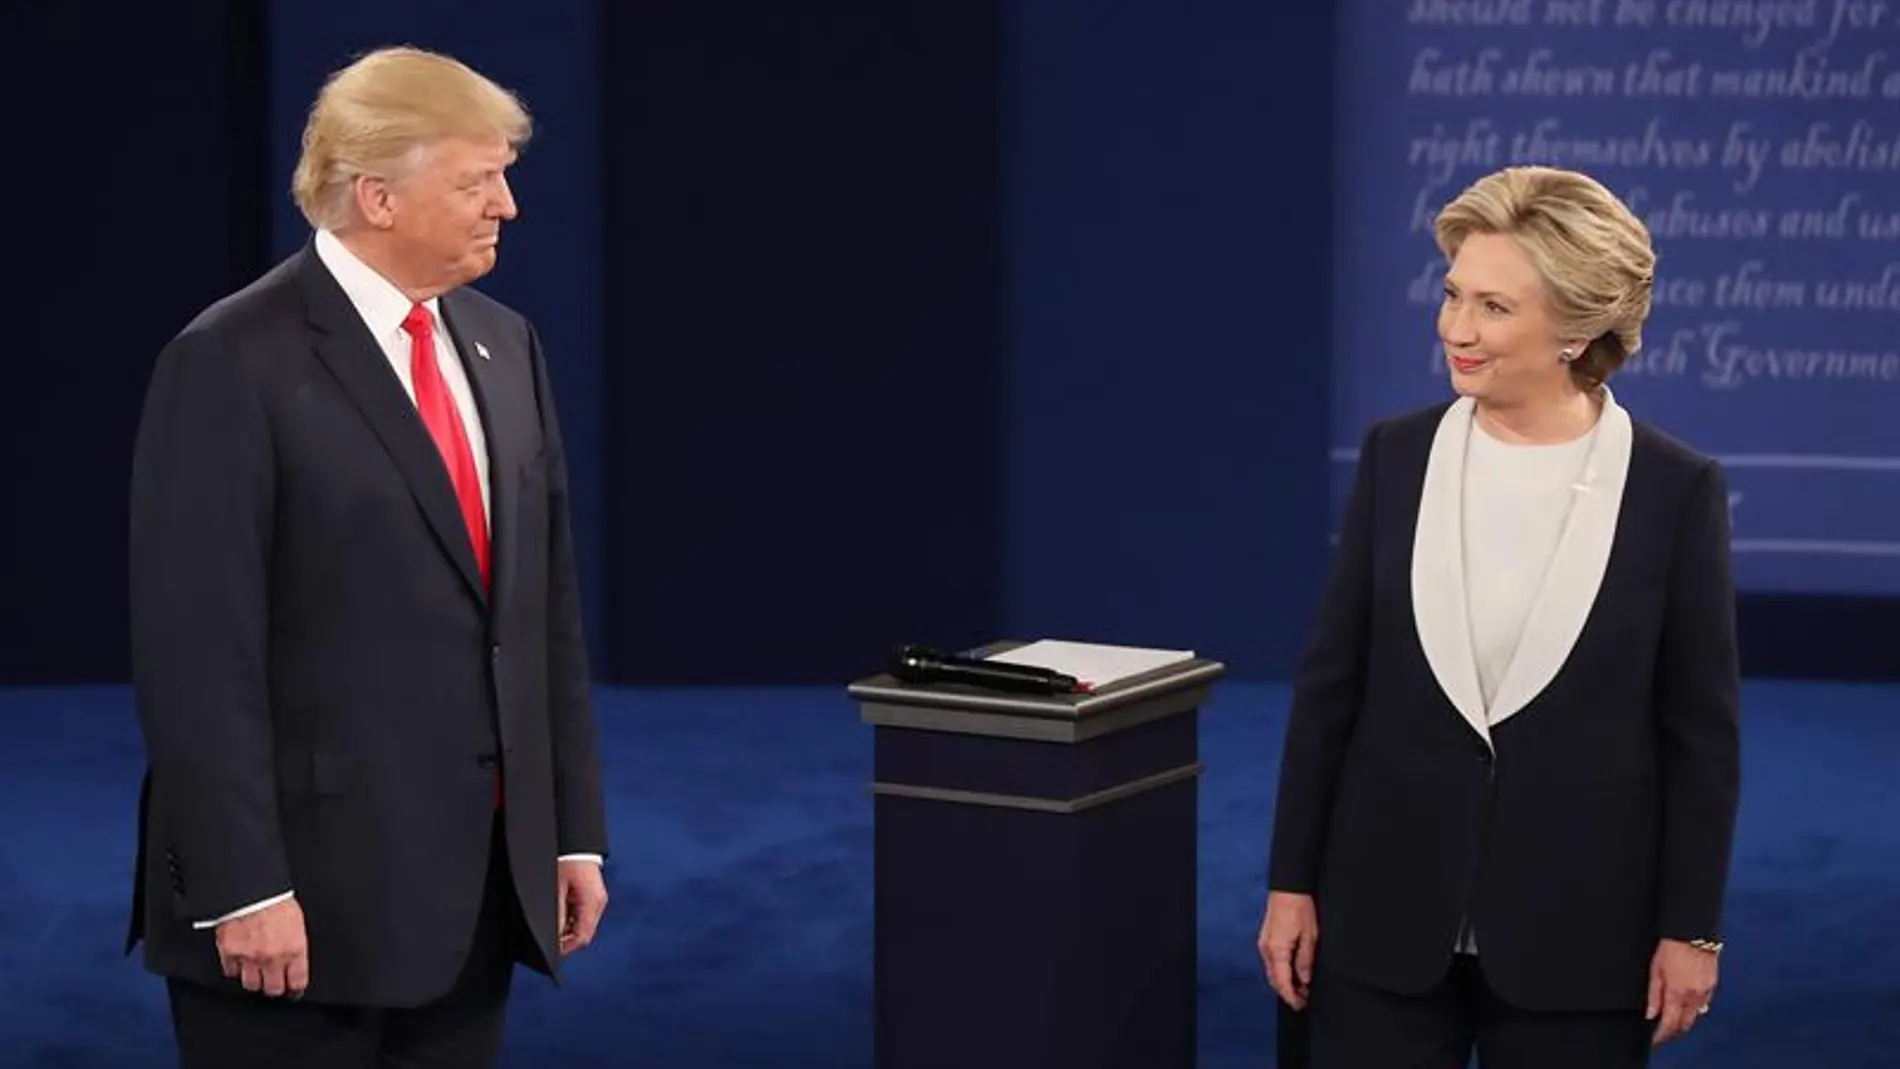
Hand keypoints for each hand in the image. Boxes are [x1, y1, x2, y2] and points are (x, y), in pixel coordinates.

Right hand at [215, 898, 308, 997]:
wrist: (250, 888)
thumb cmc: (275, 899)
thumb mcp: (296, 922)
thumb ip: (295, 944)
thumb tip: (295, 959)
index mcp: (294, 949)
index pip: (297, 982)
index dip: (295, 989)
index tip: (293, 991)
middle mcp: (272, 957)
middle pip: (273, 989)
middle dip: (274, 987)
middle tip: (274, 983)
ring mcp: (249, 957)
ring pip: (251, 984)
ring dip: (254, 979)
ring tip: (256, 972)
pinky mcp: (229, 953)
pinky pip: (231, 972)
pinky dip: (235, 968)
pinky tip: (239, 961)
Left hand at [557, 859, 607, 955]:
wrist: (577, 843)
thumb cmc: (567, 862)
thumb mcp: (557, 889)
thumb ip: (558, 915)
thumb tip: (556, 936)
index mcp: (592, 903)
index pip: (583, 937)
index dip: (567, 947)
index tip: (553, 951)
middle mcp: (599, 903)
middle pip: (585, 933)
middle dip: (568, 939)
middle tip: (551, 939)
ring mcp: (599, 899)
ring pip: (585, 924)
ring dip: (570, 929)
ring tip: (554, 923)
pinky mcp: (595, 895)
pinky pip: (585, 914)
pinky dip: (574, 918)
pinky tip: (562, 913)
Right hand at [1258, 891, 1318, 1010]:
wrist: (1288, 887)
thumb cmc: (1300, 908)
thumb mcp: (1310, 936)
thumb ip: (1305, 960)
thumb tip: (1304, 979)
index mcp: (1277, 951)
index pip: (1282, 982)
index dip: (1291, 996)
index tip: (1301, 1005)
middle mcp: (1266, 950)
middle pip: (1274, 979)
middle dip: (1287, 992)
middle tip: (1303, 1000)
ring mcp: (1264, 944)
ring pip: (1272, 971)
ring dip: (1284, 982)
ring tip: (1301, 987)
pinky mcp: (1266, 939)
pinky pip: (1271, 962)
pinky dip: (1280, 972)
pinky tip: (1292, 972)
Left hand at [1647, 938, 1717, 1045]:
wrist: (1693, 932)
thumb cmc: (1670, 948)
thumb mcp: (1655, 970)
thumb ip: (1654, 995)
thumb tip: (1651, 1015)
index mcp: (1677, 993)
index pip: (1670, 1024)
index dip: (1662, 1036)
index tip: (1654, 1041)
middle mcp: (1694, 996)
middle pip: (1685, 1024)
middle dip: (1673, 1032)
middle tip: (1662, 1033)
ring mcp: (1706, 991)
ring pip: (1695, 1016)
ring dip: (1684, 1021)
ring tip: (1672, 1019)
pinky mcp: (1712, 985)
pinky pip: (1704, 1004)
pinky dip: (1694, 1009)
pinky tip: (1686, 1005)